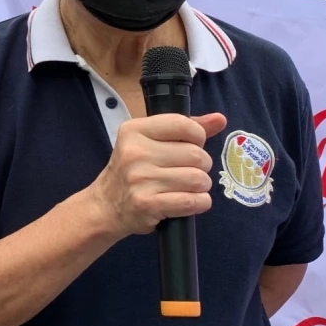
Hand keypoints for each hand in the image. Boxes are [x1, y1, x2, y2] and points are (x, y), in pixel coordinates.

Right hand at [88, 113, 226, 239]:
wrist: (106, 206)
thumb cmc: (133, 170)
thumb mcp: (150, 142)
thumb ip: (185, 129)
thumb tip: (219, 119)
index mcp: (134, 130)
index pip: (183, 125)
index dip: (198, 136)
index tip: (192, 145)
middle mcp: (135, 152)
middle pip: (196, 154)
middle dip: (201, 165)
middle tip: (188, 171)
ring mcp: (140, 179)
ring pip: (198, 179)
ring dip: (201, 186)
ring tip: (187, 187)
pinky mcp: (148, 204)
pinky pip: (193, 202)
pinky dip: (199, 203)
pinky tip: (189, 201)